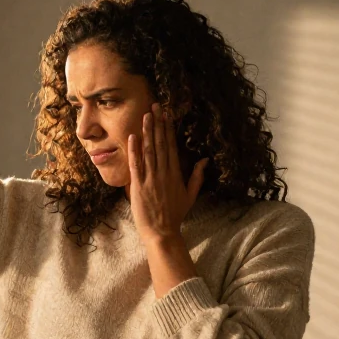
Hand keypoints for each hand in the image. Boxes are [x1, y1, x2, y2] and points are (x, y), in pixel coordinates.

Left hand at [127, 102, 209, 243]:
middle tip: (155, 106)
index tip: (167, 114)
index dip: (169, 129)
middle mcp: (164, 173)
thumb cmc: (175, 215)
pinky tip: (133, 137)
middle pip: (161, 144)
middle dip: (158, 124)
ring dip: (147, 132)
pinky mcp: (139, 186)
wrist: (162, 232)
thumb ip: (197, 177)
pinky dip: (134, 150)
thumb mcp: (190, 195)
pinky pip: (136, 165)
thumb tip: (205, 160)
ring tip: (146, 116)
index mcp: (176, 174)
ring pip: (149, 150)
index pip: (172, 146)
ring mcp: (151, 179)